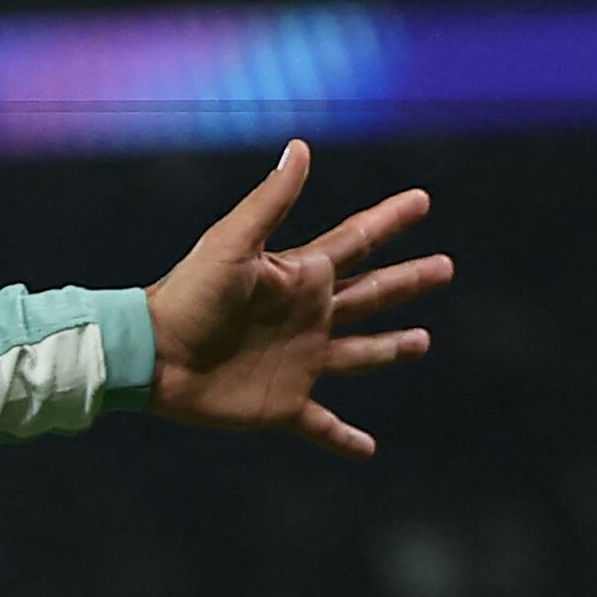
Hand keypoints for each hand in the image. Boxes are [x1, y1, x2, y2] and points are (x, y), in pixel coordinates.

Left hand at [145, 143, 451, 459]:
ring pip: (359, 354)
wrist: (150, 355)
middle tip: (446, 267)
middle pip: (371, 296)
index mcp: (300, 278)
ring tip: (423, 342)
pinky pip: (321, 425)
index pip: (356, 243)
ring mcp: (299, 362)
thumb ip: (270, 200)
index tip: (421, 199)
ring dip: (391, 349)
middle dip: (408, 281)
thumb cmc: (187, 295)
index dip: (388, 221)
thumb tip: (300, 146)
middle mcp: (307, 317)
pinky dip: (344, 438)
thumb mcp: (232, 243)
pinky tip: (367, 450)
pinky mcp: (281, 405)